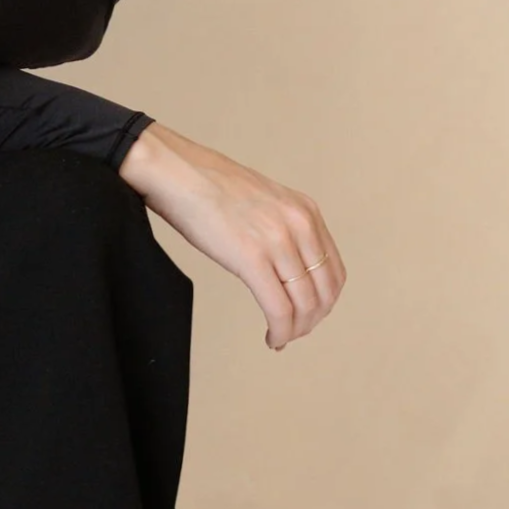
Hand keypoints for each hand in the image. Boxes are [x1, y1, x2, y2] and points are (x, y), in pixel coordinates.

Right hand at [118, 122, 346, 349]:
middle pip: (324, 291)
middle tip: (295, 331)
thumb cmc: (206, 184)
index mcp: (304, 210)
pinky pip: (279, 309)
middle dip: (312, 319)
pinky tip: (272, 338)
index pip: (334, 269)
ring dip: (296, 329)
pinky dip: (280, 331)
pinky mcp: (252, 258)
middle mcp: (299, 224)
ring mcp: (277, 241)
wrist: (174, 170)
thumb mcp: (262, 200)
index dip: (325, 300)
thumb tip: (284, 264)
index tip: (310, 313)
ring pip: (304, 304)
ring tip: (280, 337)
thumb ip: (281, 227)